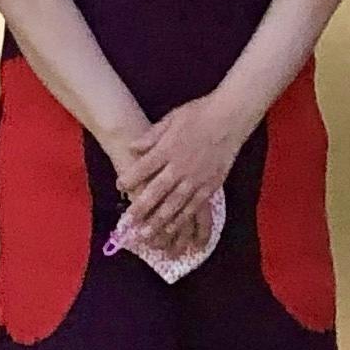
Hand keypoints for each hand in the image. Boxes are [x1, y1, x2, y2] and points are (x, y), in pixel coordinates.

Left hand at [115, 94, 248, 252]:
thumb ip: (152, 136)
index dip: (130, 178)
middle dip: (141, 209)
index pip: (144, 167)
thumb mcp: (171, 118)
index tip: (119, 186)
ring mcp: (196, 178)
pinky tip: (171, 228)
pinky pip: (193, 206)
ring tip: (145, 235)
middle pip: (157, 191)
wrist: (231, 117)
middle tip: (127, 224)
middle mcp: (180, 166)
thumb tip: (132, 148)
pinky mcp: (210, 185)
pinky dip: (181, 219)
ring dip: (158, 221)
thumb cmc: (200, 113)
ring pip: (174, 204)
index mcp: (169, 148)